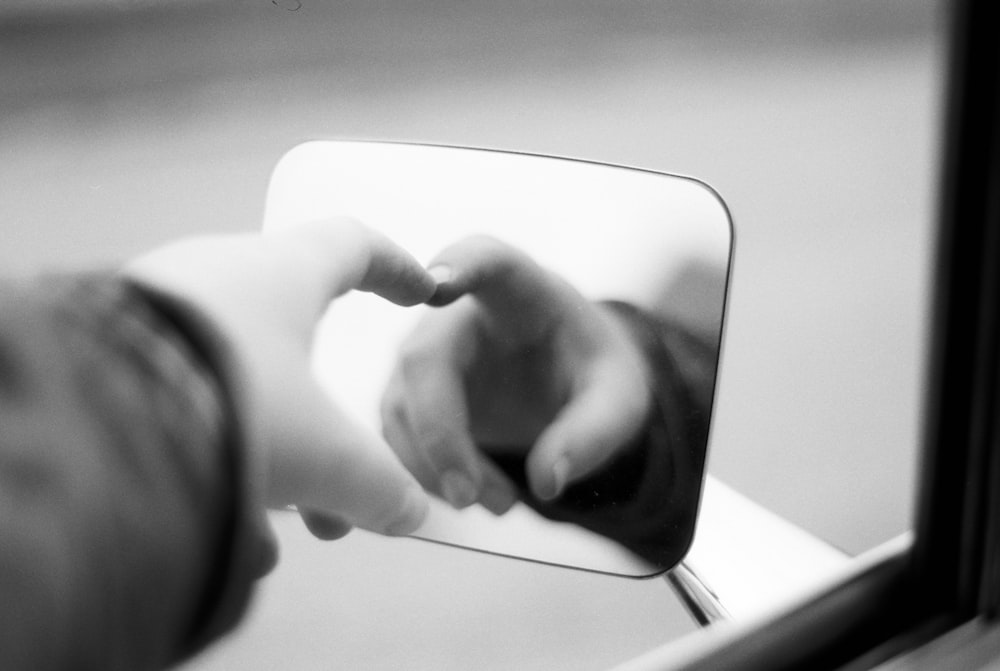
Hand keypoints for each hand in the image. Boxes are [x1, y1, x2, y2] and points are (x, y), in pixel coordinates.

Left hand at [123, 218, 434, 539]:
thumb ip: (378, 484)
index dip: (394, 268)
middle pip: (294, 337)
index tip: (416, 288)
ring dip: (268, 450)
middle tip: (340, 468)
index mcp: (283, 272)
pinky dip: (210, 456)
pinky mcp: (116, 354)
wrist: (95, 422)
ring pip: (238, 380)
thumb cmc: (228, 401)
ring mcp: (161, 312)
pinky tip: (216, 524)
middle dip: (324, 415)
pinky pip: (181, 399)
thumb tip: (405, 510)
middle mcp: (218, 276)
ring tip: (275, 521)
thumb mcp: (328, 455)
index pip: (354, 246)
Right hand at [381, 236, 652, 513]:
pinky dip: (426, 477)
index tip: (439, 285)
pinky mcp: (411, 396)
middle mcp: (458, 314)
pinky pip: (397, 438)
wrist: (567, 386)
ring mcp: (426, 354)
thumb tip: (546, 482)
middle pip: (425, 358)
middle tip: (473, 497)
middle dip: (440, 433)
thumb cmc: (592, 373)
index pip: (485, 259)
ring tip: (502, 503)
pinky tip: (473, 495)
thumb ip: (594, 433)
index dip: (459, 266)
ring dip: (438, 468)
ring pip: (402, 409)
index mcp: (519, 292)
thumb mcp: (619, 400)